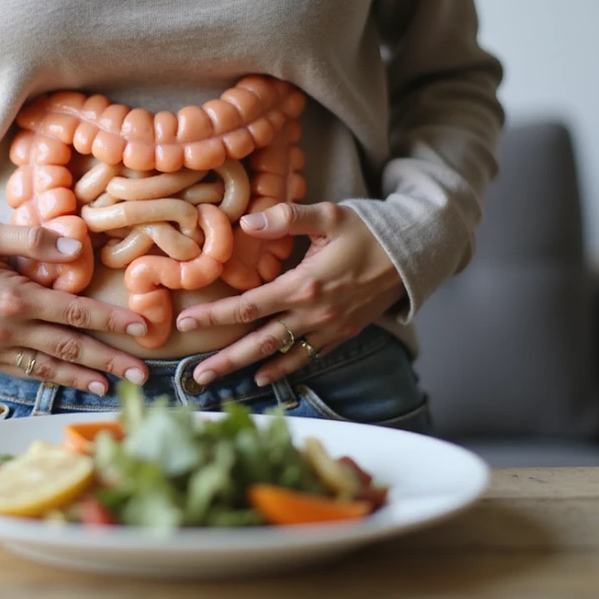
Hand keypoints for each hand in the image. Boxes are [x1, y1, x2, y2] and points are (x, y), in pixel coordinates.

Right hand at [0, 221, 150, 394]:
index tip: (139, 328)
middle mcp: (9, 329)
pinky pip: (27, 374)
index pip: (74, 312)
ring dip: (86, 378)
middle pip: (70, 347)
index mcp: (15, 297)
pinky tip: (76, 384)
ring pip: (50, 368)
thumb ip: (33, 240)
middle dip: (109, 360)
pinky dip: (55, 381)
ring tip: (116, 387)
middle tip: (143, 374)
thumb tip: (76, 248)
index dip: (110, 321)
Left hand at [175, 202, 404, 387]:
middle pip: (259, 341)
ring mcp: (328, 328)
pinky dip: (283, 369)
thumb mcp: (329, 216)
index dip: (215, 316)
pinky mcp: (341, 334)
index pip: (249, 307)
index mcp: (304, 285)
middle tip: (195, 376)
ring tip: (218, 382)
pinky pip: (306, 358)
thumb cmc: (368, 231)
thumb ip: (287, 218)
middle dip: (225, 359)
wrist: (413, 255)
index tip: (186, 324)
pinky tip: (262, 377)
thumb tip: (247, 221)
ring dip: (247, 369)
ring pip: (281, 355)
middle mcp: (314, 313)